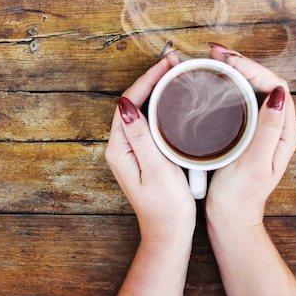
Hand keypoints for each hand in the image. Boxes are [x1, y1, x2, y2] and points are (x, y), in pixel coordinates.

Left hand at [105, 52, 195, 241]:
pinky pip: (149, 120)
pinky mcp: (144, 153)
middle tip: (174, 62)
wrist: (168, 233)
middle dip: (152, 79)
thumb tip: (125, 104)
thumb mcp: (155, 170)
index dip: (147, 79)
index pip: (129, 102)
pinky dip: (161, 105)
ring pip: (142, 109)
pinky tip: (175, 99)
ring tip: (176, 73)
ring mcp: (132, 149)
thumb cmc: (165, 206)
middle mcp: (121, 146)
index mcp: (119, 148)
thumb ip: (141, 137)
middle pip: (133, 102)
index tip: (167, 64)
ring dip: (157, 89)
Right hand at [206, 43, 295, 227]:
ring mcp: (261, 128)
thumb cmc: (241, 194)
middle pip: (264, 81)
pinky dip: (227, 84)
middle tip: (216, 52)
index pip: (274, 86)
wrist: (230, 217)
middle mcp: (276, 126)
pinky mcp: (245, 131)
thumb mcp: (255, 163)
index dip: (252, 67)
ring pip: (251, 88)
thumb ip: (268, 129)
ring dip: (234, 70)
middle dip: (241, 63)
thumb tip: (277, 93)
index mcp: (285, 132)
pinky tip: (213, 79)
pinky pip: (240, 99)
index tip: (228, 61)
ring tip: (213, 59)